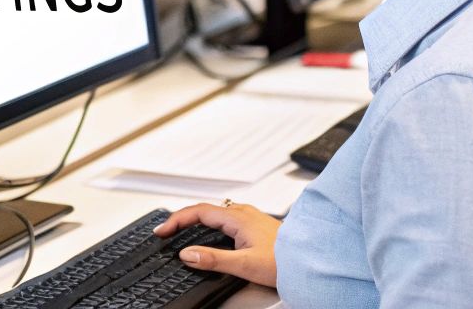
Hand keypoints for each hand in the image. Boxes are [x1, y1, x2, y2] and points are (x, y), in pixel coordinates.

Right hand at [152, 201, 280, 287]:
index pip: (197, 211)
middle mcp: (243, 213)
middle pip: (204, 209)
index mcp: (237, 217)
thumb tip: (188, 254)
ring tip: (183, 229)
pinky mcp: (256, 224)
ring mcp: (250, 217)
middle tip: (167, 231)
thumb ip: (214, 259)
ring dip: (196, 219)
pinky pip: (226, 217)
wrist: (310, 259)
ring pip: (216, 212)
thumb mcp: (244, 264)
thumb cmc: (285, 260)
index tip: (162, 231)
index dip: (176, 220)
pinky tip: (213, 233)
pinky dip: (210, 222)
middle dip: (182, 218)